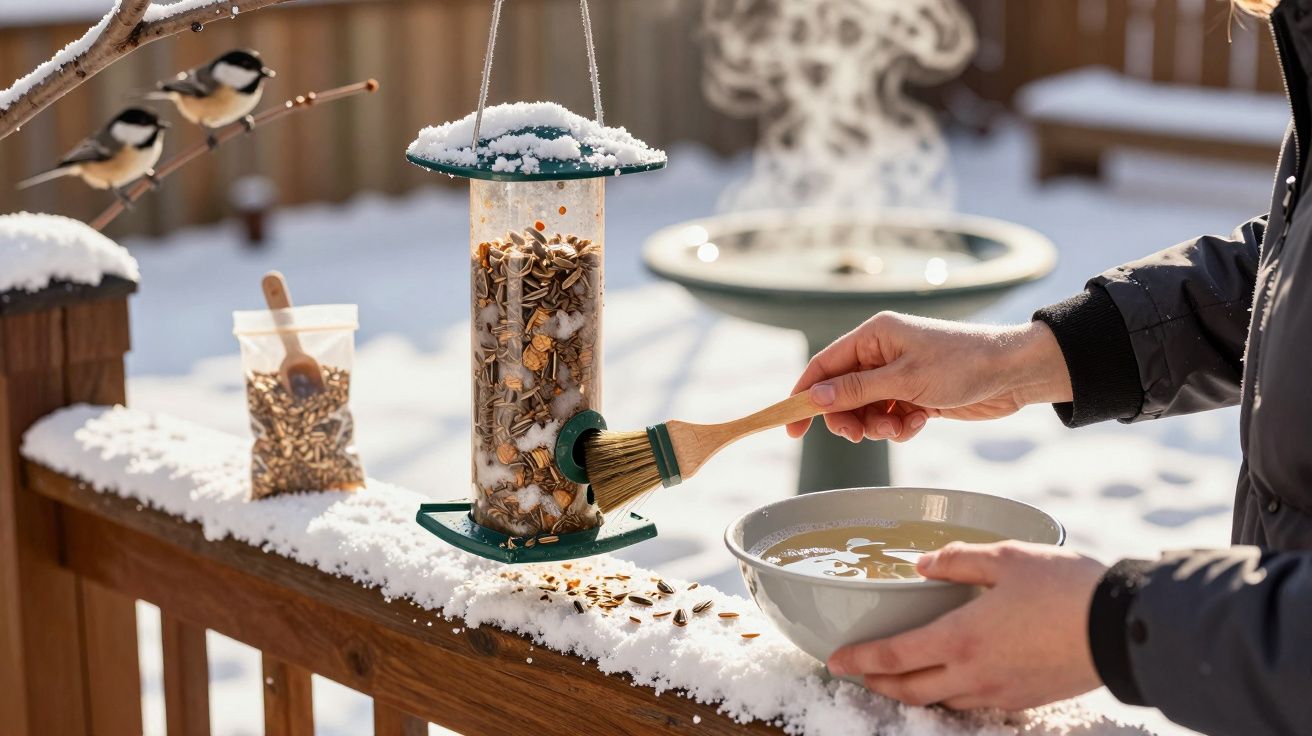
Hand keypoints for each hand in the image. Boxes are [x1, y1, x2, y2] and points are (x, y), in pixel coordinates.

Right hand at [787, 312, 1071, 442]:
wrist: (1014, 373)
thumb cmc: (962, 364)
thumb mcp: (904, 380)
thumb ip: (856, 390)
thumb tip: (814, 398)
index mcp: (874, 336)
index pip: (823, 366)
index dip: (804, 396)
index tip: (792, 429)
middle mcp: (882, 352)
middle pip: (841, 393)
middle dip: (848, 417)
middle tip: (860, 436)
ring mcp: (899, 374)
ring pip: (866, 409)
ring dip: (878, 426)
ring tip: (902, 426)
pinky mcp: (916, 394)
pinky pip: (890, 416)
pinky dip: (900, 426)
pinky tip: (920, 423)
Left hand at [827, 541, 1105, 710]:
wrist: (1122, 628)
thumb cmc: (1065, 587)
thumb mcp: (1007, 557)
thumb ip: (958, 560)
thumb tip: (922, 566)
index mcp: (961, 637)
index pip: (894, 656)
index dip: (860, 661)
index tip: (835, 661)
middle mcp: (974, 672)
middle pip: (910, 689)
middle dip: (877, 684)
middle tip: (857, 674)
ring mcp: (999, 691)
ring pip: (941, 700)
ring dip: (912, 691)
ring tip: (897, 677)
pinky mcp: (1024, 698)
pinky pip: (974, 703)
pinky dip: (950, 694)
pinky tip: (950, 680)